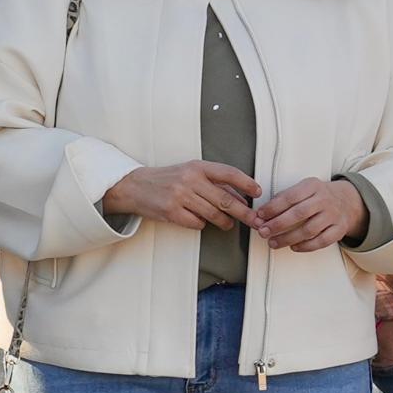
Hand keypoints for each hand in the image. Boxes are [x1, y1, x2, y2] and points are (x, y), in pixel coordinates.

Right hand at [100, 160, 259, 231]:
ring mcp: (180, 197)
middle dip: (244, 212)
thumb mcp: (189, 172)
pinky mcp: (172, 212)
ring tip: (227, 224)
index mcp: (197, 167)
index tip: (258, 192)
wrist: (135, 186)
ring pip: (214, 214)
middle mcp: (189, 180)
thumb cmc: (166, 180)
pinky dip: (202, 225)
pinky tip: (200, 221)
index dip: (246, 183)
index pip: (228, 173)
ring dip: (225, 222)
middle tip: (255, 221)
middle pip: (225, 199)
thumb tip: (239, 196)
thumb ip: (212, 182)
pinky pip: (197, 223)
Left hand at [250, 176, 364, 252]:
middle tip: (263, 232)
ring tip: (273, 242)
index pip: (290, 196)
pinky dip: (306, 246)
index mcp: (312, 186)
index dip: (273, 207)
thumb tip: (262, 214)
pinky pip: (322, 241)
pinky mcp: (339, 229)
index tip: (260, 215)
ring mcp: (333, 215)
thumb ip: (284, 198)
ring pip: (309, 230)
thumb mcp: (303, 189)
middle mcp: (324, 200)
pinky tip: (294, 247)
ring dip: (288, 238)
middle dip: (278, 224)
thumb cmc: (318, 196)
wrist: (347, 200)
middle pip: (299, 213)